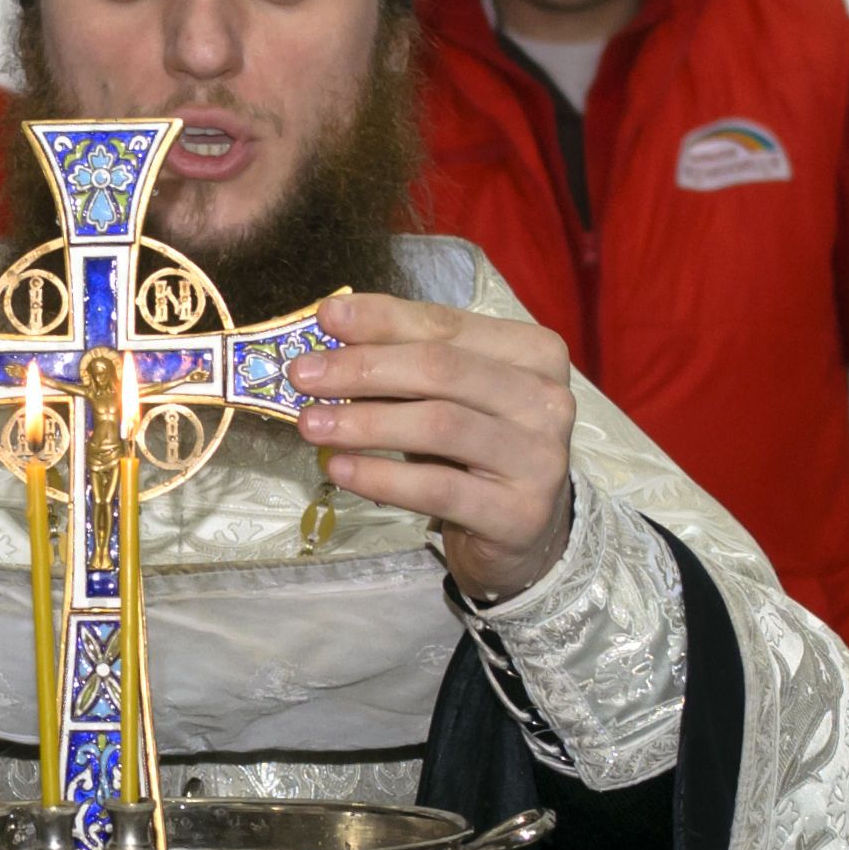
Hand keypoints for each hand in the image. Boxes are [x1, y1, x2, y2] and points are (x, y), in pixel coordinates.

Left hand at [291, 289, 582, 600]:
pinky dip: (381, 476)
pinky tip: (339, 468)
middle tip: (303, 376)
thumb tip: (331, 331)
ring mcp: (540, 459)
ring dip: (364, 422)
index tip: (325, 317)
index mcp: (533, 353)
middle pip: (442, 370)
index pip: (447, 325)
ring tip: (310, 425)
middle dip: (363, 368)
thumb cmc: (475, 451)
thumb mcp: (447, 397)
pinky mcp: (519, 513)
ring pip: (439, 425)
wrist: (525, 531)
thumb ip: (404, 361)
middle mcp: (546, 399)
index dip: (382, 319)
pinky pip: (437, 488)